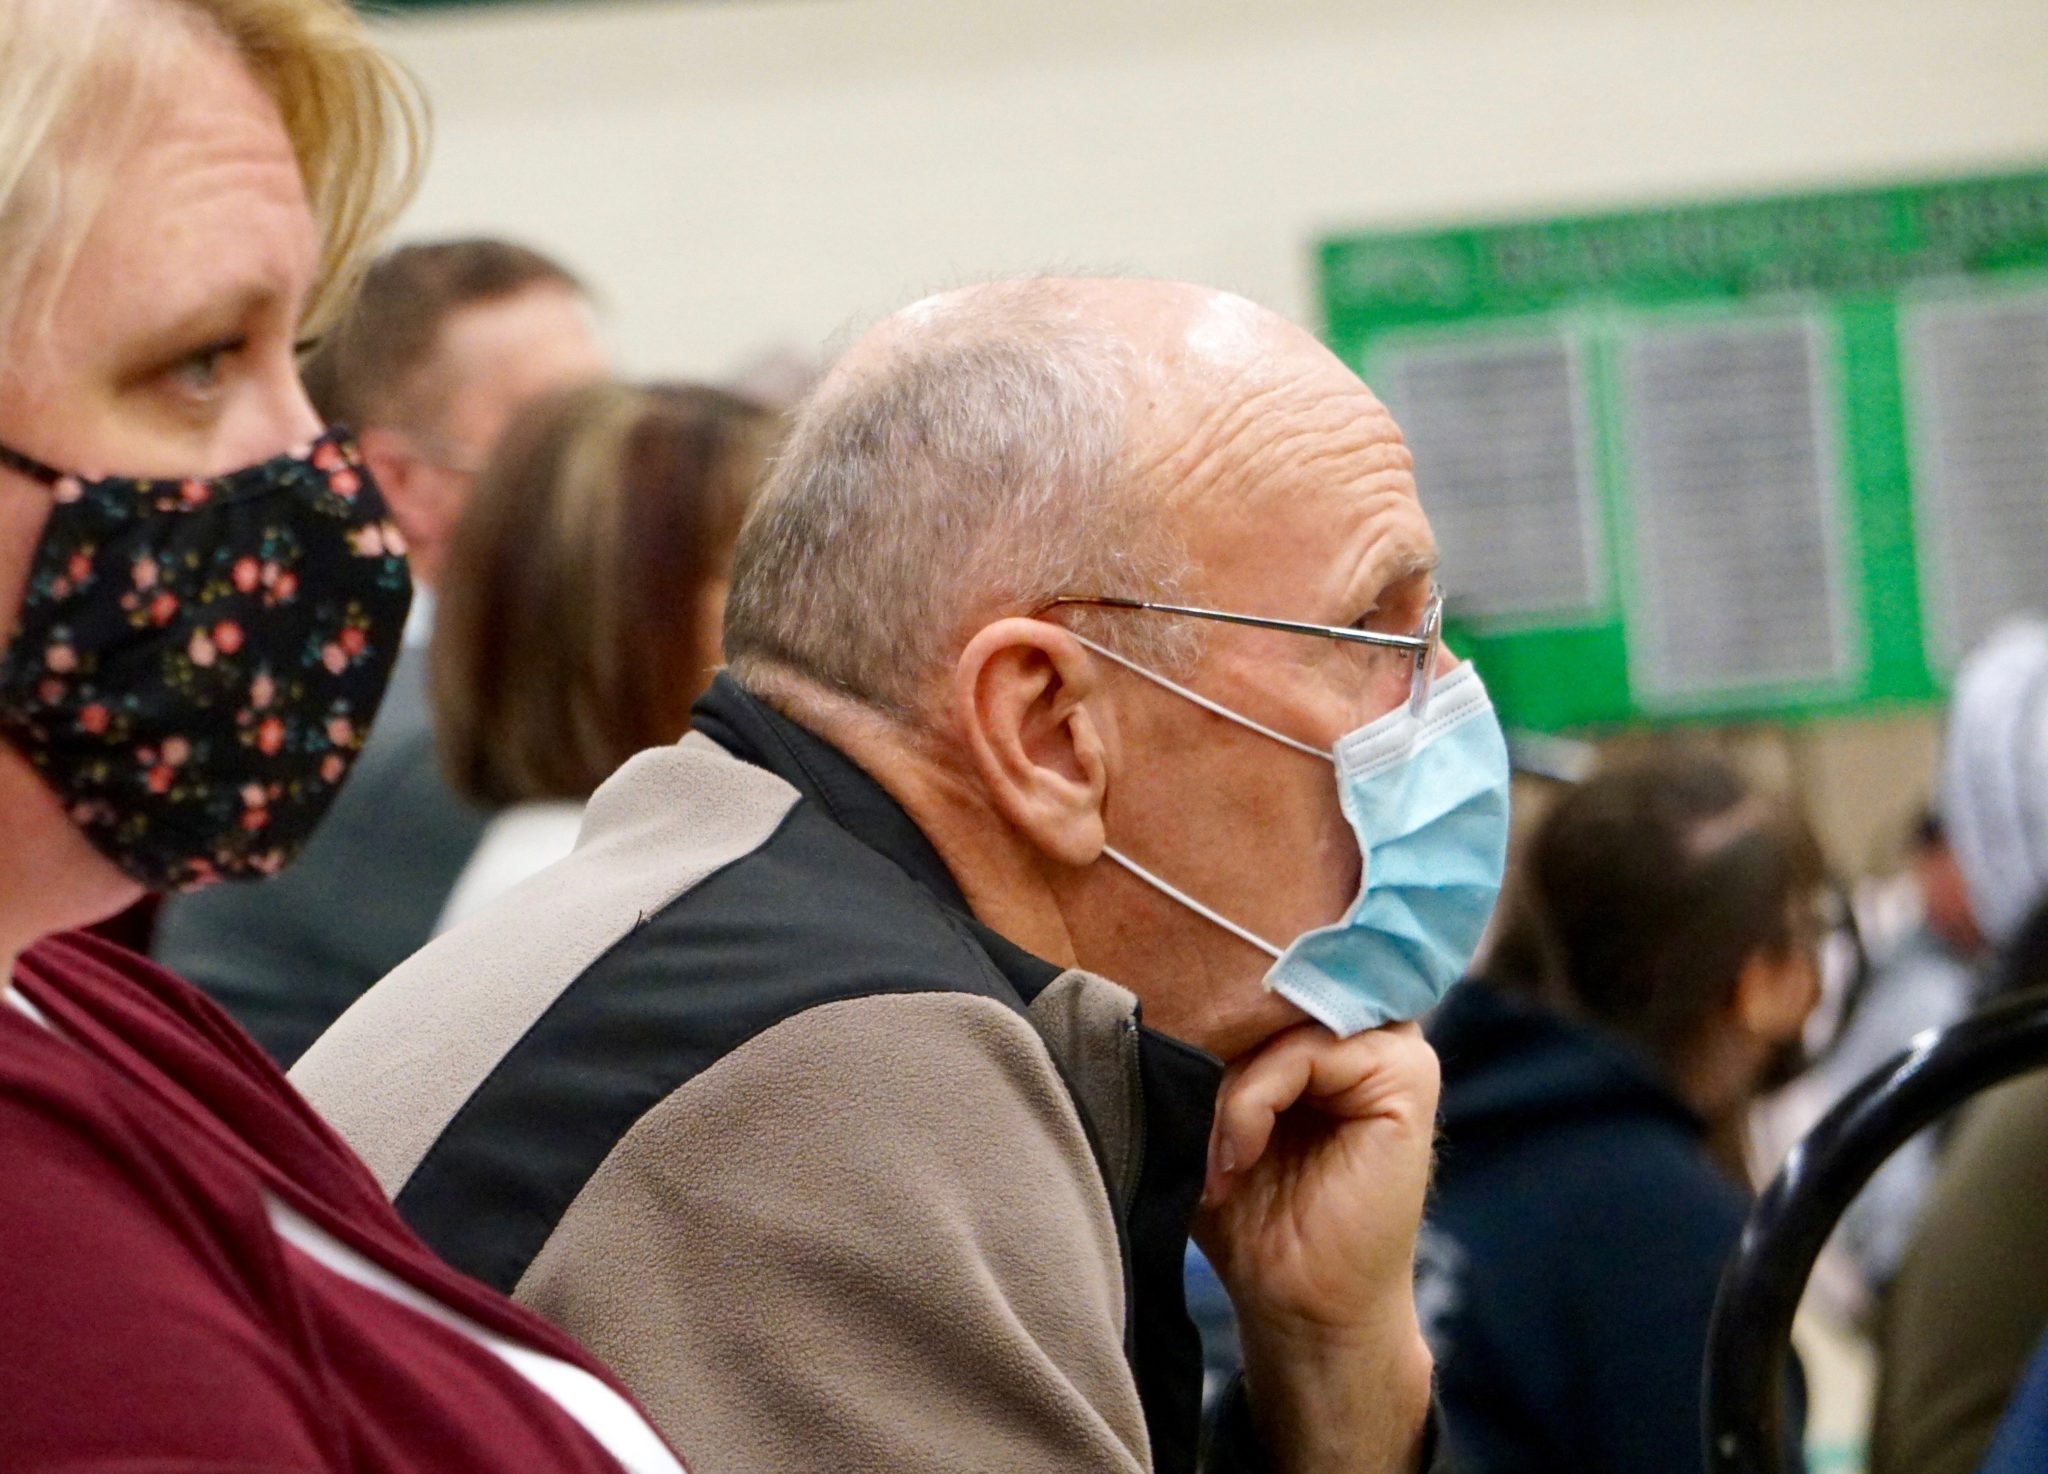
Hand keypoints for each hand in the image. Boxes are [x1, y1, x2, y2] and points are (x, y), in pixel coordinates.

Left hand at [1195, 1021, 1439, 1473]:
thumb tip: (1164, 985)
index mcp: (1328, 1029)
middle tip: (1186, 1119)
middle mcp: (1368, 1027)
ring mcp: (1394, 1047)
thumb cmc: (1252, 1213)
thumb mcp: (1212, 1113)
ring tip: (1215, 1158)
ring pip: (1279, 1020)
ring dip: (1230, 1088)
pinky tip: (1239, 1158)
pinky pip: (1304, 1052)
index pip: (1261, 970)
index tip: (1168, 1060)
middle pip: (1269, 985)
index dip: (1206, 1005)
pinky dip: (1253, 1102)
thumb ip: (1208, 1047)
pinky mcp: (1406, 1076)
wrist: (1298, 1303)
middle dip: (1213, 1048)